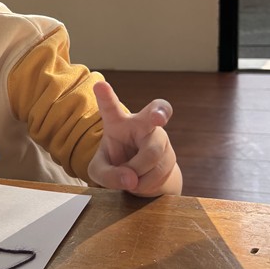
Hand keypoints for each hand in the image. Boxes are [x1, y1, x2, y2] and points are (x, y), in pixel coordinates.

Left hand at [87, 80, 181, 196]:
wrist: (139, 176)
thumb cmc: (114, 165)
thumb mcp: (99, 172)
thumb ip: (107, 175)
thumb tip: (130, 180)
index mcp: (117, 122)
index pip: (110, 107)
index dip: (105, 96)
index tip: (99, 85)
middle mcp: (142, 124)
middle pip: (155, 112)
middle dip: (159, 113)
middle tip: (158, 118)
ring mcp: (159, 138)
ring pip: (152, 156)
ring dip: (138, 174)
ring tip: (130, 177)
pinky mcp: (170, 155)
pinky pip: (159, 172)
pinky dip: (146, 184)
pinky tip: (140, 181)